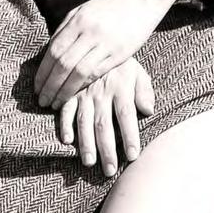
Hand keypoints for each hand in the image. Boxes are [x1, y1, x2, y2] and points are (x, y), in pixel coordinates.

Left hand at [34, 0, 163, 110]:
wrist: (139, 1)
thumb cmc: (107, 8)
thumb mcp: (83, 11)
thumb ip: (65, 30)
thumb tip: (48, 53)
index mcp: (78, 20)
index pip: (54, 51)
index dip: (43, 72)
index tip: (37, 87)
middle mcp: (90, 32)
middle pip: (64, 64)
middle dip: (50, 86)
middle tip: (42, 100)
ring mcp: (106, 43)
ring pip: (80, 72)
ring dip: (65, 91)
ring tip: (56, 103)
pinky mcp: (120, 53)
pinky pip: (98, 72)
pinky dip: (83, 85)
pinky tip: (76, 94)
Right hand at [55, 57, 155, 178]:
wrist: (94, 42)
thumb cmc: (121, 64)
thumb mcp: (137, 72)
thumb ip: (144, 90)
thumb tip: (149, 110)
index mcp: (121, 87)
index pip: (127, 116)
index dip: (130, 137)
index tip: (132, 157)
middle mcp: (101, 92)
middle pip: (104, 125)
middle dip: (107, 149)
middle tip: (109, 170)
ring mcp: (83, 93)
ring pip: (84, 121)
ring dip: (86, 143)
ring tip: (89, 163)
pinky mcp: (69, 92)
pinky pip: (65, 109)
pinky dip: (64, 125)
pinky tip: (66, 141)